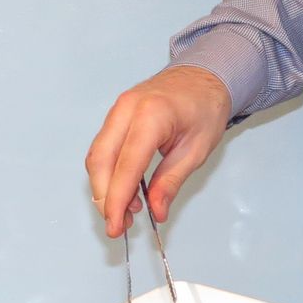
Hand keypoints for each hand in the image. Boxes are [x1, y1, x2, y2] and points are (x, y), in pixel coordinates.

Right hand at [85, 65, 231, 237]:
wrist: (203, 77)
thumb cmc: (205, 107)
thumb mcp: (197, 150)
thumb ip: (171, 181)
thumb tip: (156, 211)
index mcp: (151, 115)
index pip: (125, 165)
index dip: (116, 200)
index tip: (116, 226)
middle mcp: (127, 109)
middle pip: (101, 160)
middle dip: (105, 197)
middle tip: (120, 224)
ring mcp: (118, 109)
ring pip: (97, 155)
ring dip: (105, 187)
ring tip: (128, 210)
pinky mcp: (116, 115)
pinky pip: (103, 147)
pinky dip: (108, 172)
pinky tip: (125, 190)